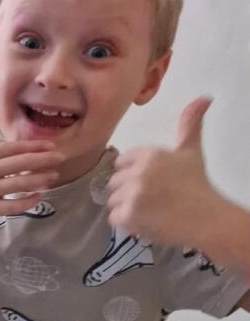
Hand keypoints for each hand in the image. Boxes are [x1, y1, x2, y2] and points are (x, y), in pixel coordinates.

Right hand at [0, 109, 63, 229]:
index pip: (13, 147)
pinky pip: (12, 206)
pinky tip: (39, 197)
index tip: (51, 145)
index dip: (34, 146)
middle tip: (62, 158)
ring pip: (19, 184)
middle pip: (20, 164)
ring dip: (39, 180)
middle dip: (43, 160)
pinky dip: (27, 202)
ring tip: (54, 176)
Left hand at [107, 97, 219, 245]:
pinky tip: (144, 220)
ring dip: (126, 208)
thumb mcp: (190, 151)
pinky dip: (126, 223)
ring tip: (149, 210)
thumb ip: (189, 124)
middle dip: (127, 191)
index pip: (121, 162)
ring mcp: (132, 194)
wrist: (206, 218)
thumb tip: (204, 97)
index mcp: (149, 154)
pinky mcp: (129, 215)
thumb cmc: (197, 185)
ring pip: (112, 200)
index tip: (148, 182)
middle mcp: (138, 172)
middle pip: (114, 182)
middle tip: (150, 199)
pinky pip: (114, 218)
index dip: (132, 173)